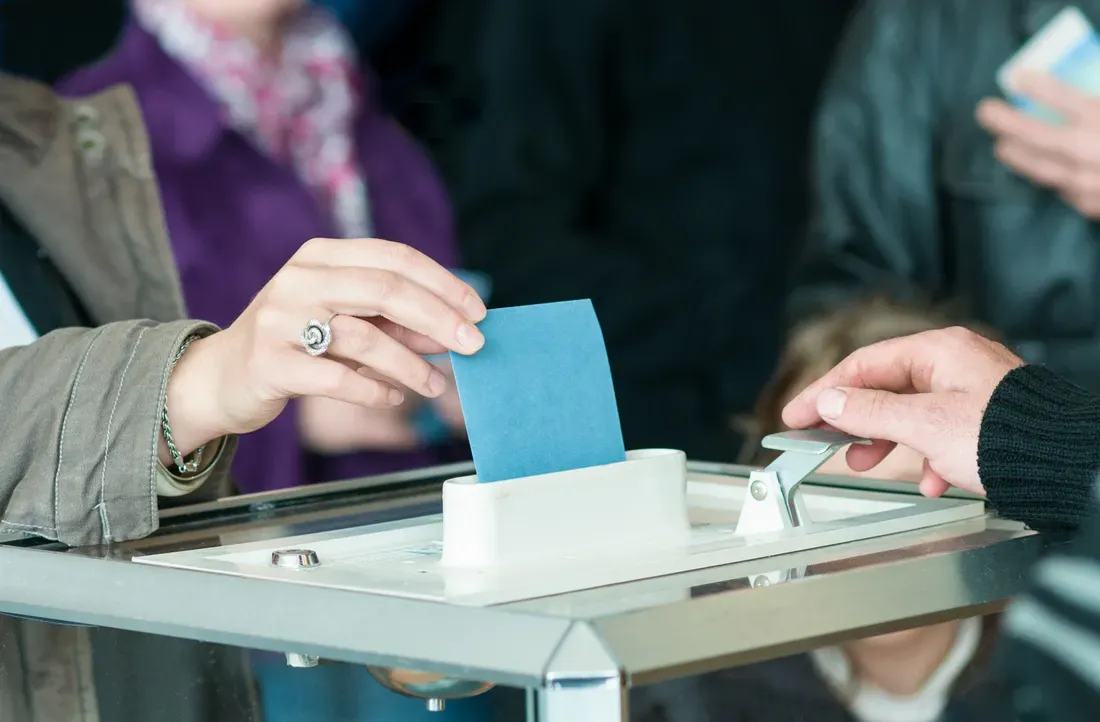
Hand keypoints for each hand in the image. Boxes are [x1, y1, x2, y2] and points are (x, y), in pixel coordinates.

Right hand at [161, 238, 486, 462]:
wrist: (220, 378)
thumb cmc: (296, 344)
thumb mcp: (346, 323)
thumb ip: (396, 324)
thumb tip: (455, 333)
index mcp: (321, 256)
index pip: (394, 258)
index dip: (443, 283)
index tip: (478, 311)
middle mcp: (299, 279)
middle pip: (385, 290)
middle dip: (439, 319)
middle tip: (474, 346)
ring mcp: (280, 319)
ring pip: (364, 337)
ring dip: (411, 365)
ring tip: (435, 385)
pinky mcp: (269, 363)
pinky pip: (337, 378)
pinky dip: (374, 389)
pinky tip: (393, 397)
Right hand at [781, 327, 1023, 496]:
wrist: (1069, 466)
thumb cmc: (1007, 438)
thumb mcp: (924, 425)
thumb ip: (870, 412)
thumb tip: (830, 401)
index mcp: (939, 351)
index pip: (863, 365)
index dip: (823, 391)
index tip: (796, 414)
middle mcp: (955, 365)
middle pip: (885, 388)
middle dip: (853, 419)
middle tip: (822, 440)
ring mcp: (972, 392)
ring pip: (911, 413)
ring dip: (885, 441)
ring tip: (865, 463)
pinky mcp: (986, 421)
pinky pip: (941, 434)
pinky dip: (926, 458)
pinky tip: (928, 480)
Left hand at [976, 72, 1099, 216]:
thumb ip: (1099, 110)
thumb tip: (1085, 105)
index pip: (1064, 98)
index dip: (1039, 87)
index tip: (1017, 77)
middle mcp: (1091, 152)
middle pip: (1038, 136)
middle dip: (1008, 123)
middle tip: (985, 112)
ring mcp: (1088, 184)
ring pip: (1043, 169)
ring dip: (1018, 157)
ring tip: (1001, 148)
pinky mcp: (1093, 207)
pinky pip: (1065, 191)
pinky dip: (1053, 180)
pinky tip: (1043, 174)